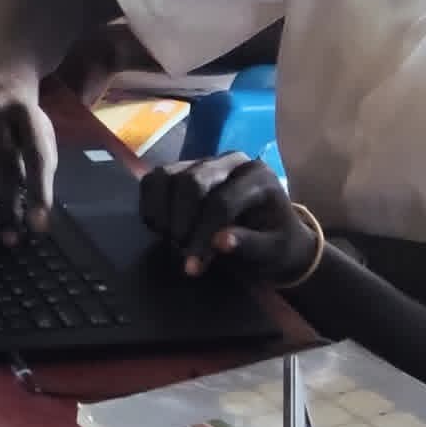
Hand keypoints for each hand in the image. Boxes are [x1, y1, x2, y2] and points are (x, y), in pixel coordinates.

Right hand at [0, 68, 58, 235]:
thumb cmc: (21, 114)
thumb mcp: (37, 128)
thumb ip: (37, 159)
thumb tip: (37, 209)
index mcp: (26, 113)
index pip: (34, 156)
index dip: (38, 190)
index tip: (39, 224)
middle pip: (3, 162)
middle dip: (8, 201)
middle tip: (13, 238)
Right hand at [136, 156, 319, 281]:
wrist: (272, 236)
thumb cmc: (276, 245)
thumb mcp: (273, 252)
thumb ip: (250, 245)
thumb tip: (220, 242)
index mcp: (258, 176)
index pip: (222, 201)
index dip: (203, 234)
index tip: (193, 265)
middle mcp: (230, 161)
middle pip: (191, 181)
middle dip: (181, 221)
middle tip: (180, 252)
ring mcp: (203, 162)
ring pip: (167, 176)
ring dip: (162, 213)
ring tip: (170, 242)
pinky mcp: (182, 170)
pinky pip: (154, 179)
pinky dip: (150, 205)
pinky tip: (160, 229)